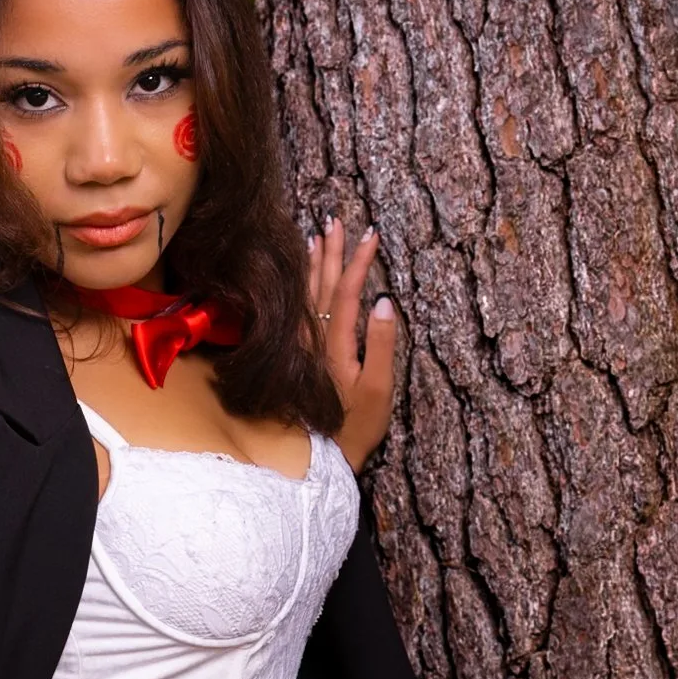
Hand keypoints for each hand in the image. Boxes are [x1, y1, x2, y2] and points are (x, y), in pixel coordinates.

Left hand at [308, 215, 397, 472]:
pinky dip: (299, 290)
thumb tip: (382, 300)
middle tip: (335, 220)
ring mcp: (303, 349)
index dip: (358, 261)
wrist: (323, 458)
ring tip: (315, 237)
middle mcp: (315, 341)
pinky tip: (300, 278)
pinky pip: (295, 313)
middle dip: (331, 252)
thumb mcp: (378, 390)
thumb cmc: (357, 428)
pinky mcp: (296, 359)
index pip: (348, 292)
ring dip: (311, 266)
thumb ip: (381, 345)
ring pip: (304, 297)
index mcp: (338, 345)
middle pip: (322, 287)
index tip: (370, 233)